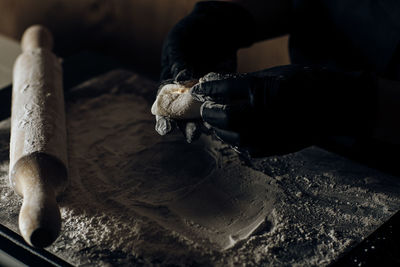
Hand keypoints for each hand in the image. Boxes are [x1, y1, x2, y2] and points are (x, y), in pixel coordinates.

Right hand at [157, 1, 255, 141]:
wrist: (214, 25)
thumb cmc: (188, 34)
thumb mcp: (178, 44)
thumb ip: (178, 62)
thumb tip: (181, 79)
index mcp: (169, 87)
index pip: (164, 108)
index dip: (164, 120)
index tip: (166, 128)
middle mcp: (186, 96)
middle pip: (184, 117)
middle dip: (186, 127)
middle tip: (192, 135)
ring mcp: (205, 95)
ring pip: (204, 114)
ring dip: (206, 124)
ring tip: (208, 130)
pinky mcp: (222, 91)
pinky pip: (222, 104)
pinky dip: (223, 111)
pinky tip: (225, 117)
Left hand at [191, 65, 375, 156]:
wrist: (337, 106)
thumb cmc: (307, 83)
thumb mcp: (275, 73)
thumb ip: (244, 81)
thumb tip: (215, 84)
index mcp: (264, 89)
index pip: (224, 90)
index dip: (207, 89)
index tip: (198, 90)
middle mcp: (264, 114)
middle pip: (223, 117)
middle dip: (210, 112)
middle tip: (205, 108)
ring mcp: (269, 134)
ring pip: (230, 135)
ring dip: (219, 128)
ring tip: (216, 121)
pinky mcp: (273, 148)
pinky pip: (244, 147)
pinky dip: (233, 139)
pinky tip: (232, 132)